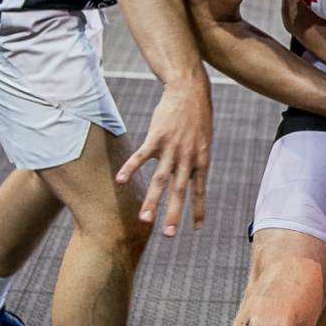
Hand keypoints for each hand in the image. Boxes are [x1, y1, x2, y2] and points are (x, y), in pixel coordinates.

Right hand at [116, 72, 211, 235]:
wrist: (189, 91)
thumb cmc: (197, 116)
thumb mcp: (204, 140)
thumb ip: (196, 160)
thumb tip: (191, 176)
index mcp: (201, 160)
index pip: (199, 190)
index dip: (198, 209)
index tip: (195, 228)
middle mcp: (187, 158)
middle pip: (179, 190)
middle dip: (173, 213)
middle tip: (168, 234)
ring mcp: (171, 148)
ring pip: (160, 179)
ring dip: (152, 200)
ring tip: (144, 219)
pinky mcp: (156, 137)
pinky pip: (141, 157)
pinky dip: (130, 168)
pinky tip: (121, 180)